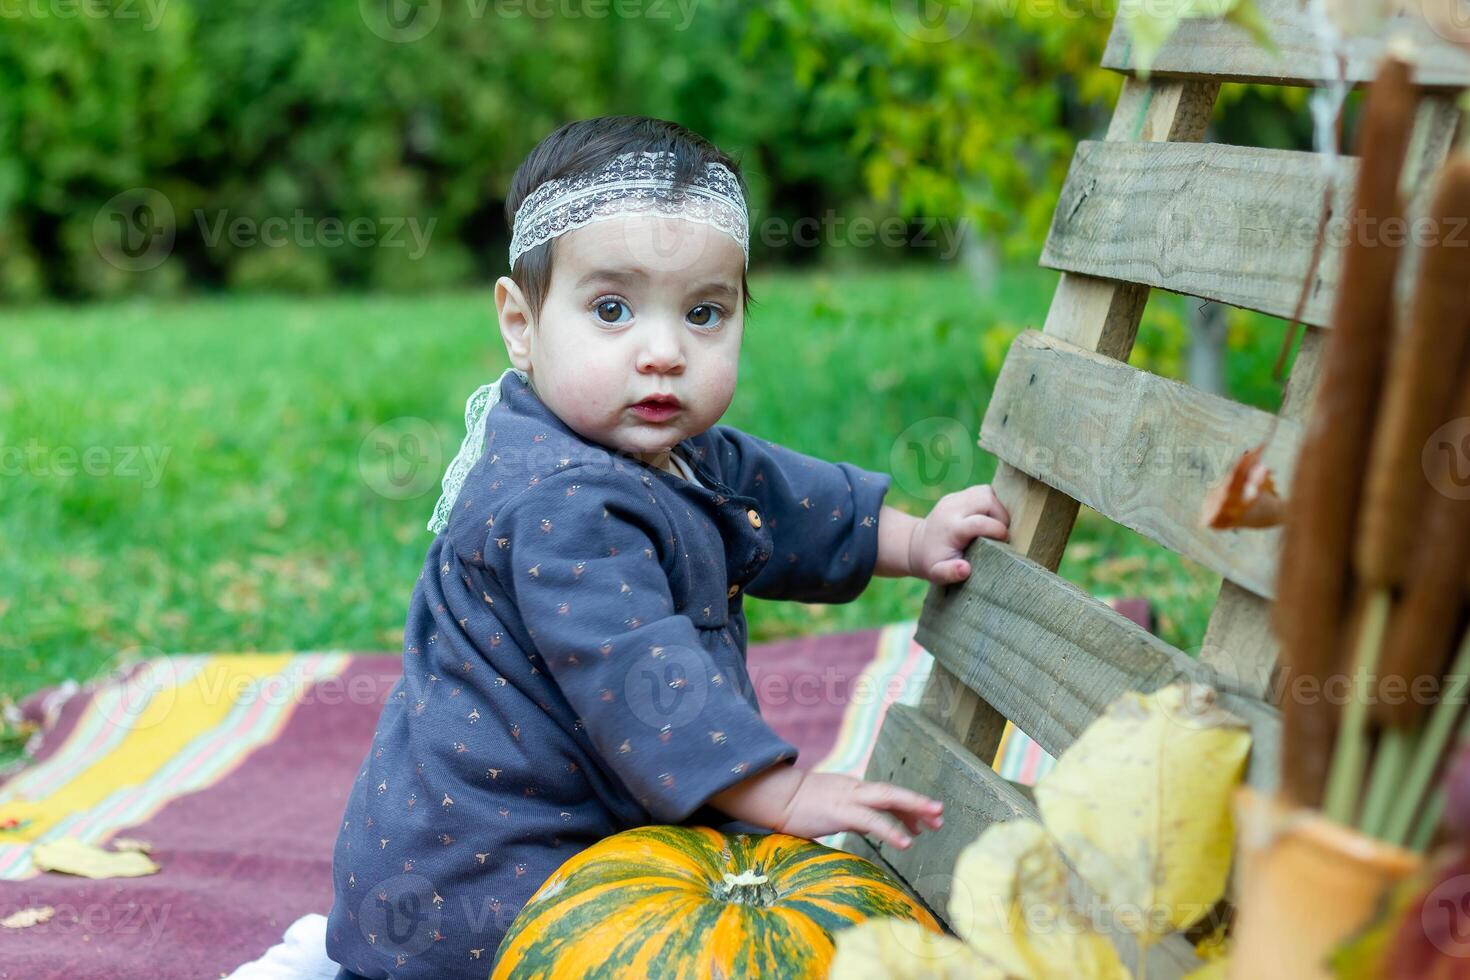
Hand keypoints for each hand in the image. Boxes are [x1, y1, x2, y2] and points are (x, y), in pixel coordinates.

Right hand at [774, 771, 943, 849]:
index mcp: (851, 788)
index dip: (906, 806)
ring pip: (888, 799)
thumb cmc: (793, 804)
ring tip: (935, 821)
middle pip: (892, 793)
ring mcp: (848, 798)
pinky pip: (872, 821)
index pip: (885, 795)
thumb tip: (859, 825)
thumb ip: (844, 813)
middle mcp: (854, 788)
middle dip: (918, 802)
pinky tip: (906, 843)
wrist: (772, 795)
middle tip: (940, 813)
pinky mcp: (840, 811)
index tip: (923, 821)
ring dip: (914, 809)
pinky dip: (891, 830)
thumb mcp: (825, 806)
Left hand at [907, 484, 1009, 584]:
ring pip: (987, 492)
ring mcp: (954, 498)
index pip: (980, 522)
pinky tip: (988, 518)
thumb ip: (950, 573)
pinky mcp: (957, 495)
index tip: (1003, 542)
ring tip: (995, 525)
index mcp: (951, 528)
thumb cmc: (933, 562)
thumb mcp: (937, 574)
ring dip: (998, 508)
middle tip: (1001, 533)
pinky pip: (982, 491)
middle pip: (987, 500)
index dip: (998, 530)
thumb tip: (965, 568)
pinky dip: (991, 503)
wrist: (916, 545)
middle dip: (1001, 516)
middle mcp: (953, 508)